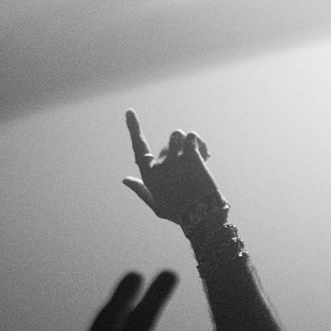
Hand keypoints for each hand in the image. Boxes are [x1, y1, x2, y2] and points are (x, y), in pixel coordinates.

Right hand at [120, 109, 220, 229]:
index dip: (134, 128)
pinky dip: (198, 142)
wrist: (203, 218)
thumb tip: (124, 179)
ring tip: (200, 155)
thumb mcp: (156, 205)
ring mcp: (175, 159)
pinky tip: (206, 154)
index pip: (138, 147)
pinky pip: (192, 137)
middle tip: (193, 166)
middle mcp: (159, 165)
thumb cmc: (179, 213)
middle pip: (167, 144)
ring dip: (187, 142)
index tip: (130, 111)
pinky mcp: (191, 157)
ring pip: (177, 135)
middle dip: (180, 151)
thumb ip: (140, 190)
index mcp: (149, 175)